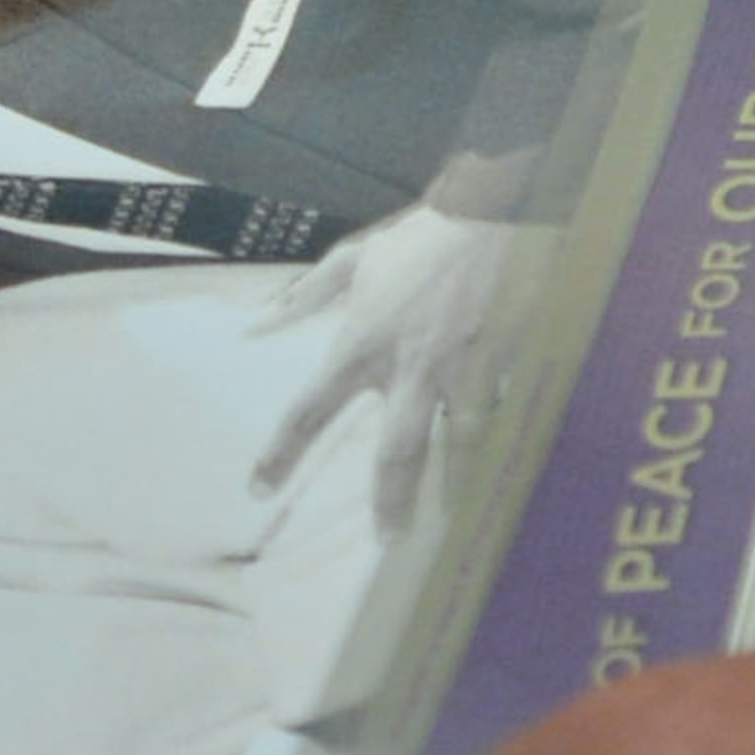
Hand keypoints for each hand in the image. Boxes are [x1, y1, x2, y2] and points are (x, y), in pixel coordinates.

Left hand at [252, 204, 538, 529]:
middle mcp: (408, 368)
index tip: (259, 487)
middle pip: (396, 452)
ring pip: (456, 446)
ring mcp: (459, 372)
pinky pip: (496, 416)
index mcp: (361, 343)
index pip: (310, 409)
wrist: (495, 214)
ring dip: (451, 485)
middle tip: (387, 540)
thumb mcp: (353, 259)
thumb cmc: (421, 237)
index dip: (281, 452)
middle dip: (391, 501)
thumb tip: (254, 326)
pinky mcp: (500, 368)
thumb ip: (303, 298)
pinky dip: (492, 443)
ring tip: (447, 520)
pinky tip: (494, 467)